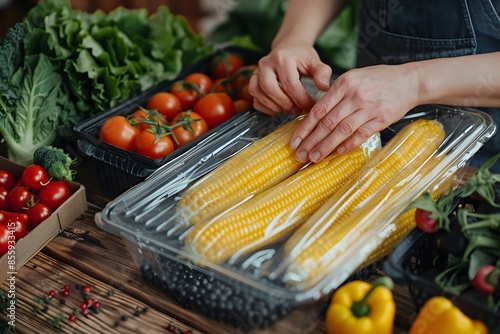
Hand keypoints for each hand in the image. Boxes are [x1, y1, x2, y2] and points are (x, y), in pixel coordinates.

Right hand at [248, 45, 331, 114]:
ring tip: (290, 108)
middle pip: (269, 87)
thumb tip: (324, 88)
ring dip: (275, 106)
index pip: (289, 82)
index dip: (301, 99)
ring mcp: (256, 73)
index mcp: (282, 57)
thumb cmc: (302, 57)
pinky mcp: (253, 82)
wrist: (287, 49)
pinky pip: (255, 100)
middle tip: (297, 109)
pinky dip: (267, 108)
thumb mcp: (315, 61)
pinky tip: (280, 107)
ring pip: (258, 93)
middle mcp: (266, 63)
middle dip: (285, 103)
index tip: (310, 106)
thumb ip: (322, 72)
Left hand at [291, 63, 419, 161]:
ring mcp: (368, 108)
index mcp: (344, 84)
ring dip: (326, 147)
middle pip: (327, 123)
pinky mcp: (381, 119)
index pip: (319, 110)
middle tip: (300, 155)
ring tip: (314, 158)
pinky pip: (361, 135)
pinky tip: (338, 153)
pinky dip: (348, 145)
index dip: (304, 128)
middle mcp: (354, 95)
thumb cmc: (378, 80)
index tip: (295, 141)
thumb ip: (335, 94)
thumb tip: (315, 115)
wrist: (409, 81)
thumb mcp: (353, 78)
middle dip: (311, 141)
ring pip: (341, 131)